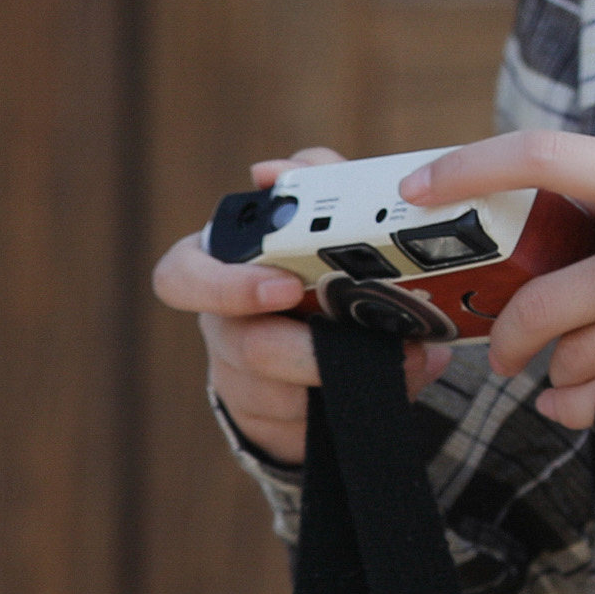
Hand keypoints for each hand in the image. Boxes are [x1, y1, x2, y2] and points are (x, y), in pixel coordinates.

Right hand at [147, 146, 452, 467]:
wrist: (317, 338)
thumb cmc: (306, 267)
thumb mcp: (315, 217)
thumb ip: (308, 180)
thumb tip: (278, 170)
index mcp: (216, 272)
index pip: (179, 278)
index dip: (224, 287)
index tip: (283, 286)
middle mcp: (222, 329)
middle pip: (244, 348)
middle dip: (300, 349)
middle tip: (355, 338)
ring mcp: (245, 383)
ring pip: (285, 395)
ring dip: (354, 377)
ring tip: (416, 356)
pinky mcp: (278, 424)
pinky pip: (315, 424)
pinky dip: (367, 400)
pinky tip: (406, 379)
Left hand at [396, 130, 594, 433]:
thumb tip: (517, 209)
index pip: (542, 156)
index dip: (472, 168)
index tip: (415, 190)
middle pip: (546, 296)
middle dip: (510, 333)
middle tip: (497, 351)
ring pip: (576, 351)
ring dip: (554, 370)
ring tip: (552, 374)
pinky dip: (571, 405)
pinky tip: (566, 401)